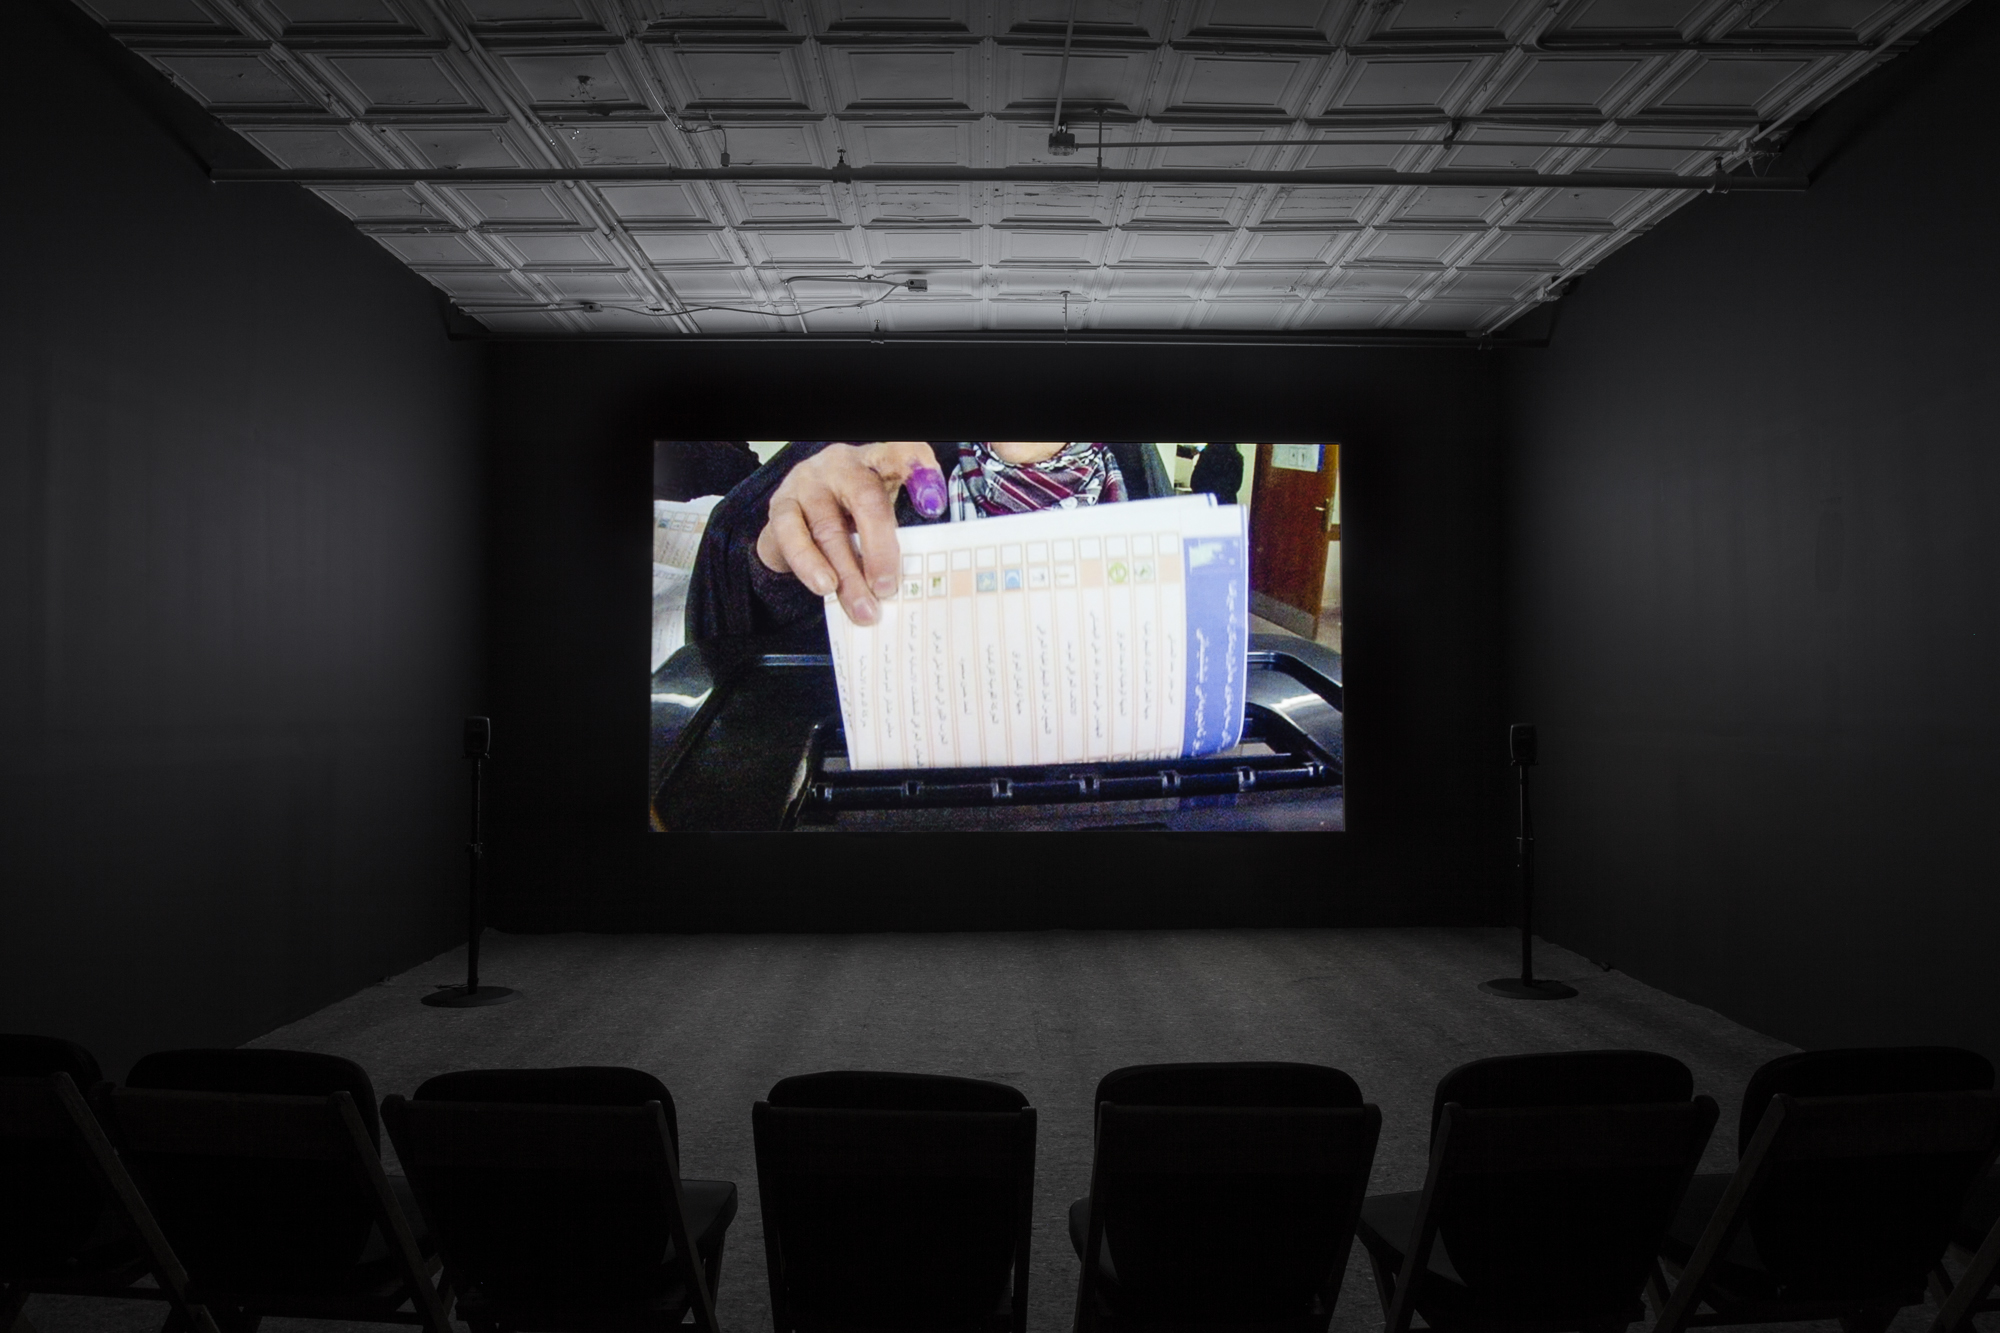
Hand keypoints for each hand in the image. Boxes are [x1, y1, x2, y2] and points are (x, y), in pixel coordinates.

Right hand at [755, 441, 940, 625]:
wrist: (800, 517)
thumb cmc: (850, 514)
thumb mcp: (880, 513)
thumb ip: (897, 535)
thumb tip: (908, 576)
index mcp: (876, 461)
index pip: (900, 454)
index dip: (918, 470)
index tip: (933, 504)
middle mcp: (842, 465)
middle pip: (866, 500)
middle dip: (879, 551)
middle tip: (887, 590)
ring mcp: (808, 483)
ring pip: (828, 528)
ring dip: (846, 574)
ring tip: (861, 607)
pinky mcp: (780, 506)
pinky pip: (791, 536)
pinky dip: (809, 564)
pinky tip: (824, 587)